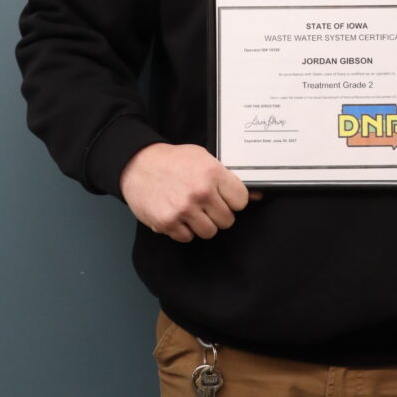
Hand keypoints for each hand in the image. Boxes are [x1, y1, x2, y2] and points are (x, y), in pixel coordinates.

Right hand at [120, 142, 253, 242]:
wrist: (139, 165)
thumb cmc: (174, 161)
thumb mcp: (204, 158)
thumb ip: (228, 177)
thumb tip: (257, 195)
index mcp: (212, 173)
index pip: (241, 201)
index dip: (234, 200)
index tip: (226, 198)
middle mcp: (200, 192)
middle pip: (227, 220)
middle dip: (219, 213)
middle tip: (207, 204)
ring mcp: (183, 209)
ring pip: (210, 232)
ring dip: (203, 224)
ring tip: (193, 210)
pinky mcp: (168, 222)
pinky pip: (188, 237)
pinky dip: (184, 229)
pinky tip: (179, 214)